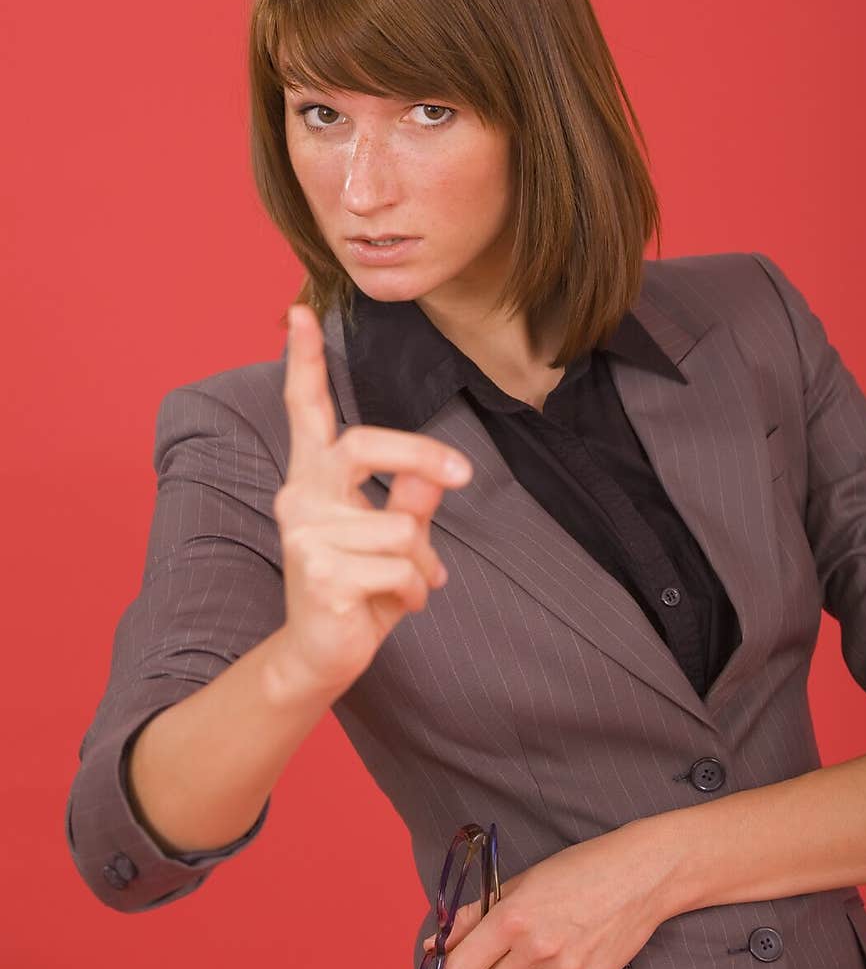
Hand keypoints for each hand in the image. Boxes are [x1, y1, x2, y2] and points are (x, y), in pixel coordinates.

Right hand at [270, 303, 472, 696]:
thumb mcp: (392, 538)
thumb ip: (409, 500)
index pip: (305, 411)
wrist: (320, 656)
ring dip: (423, 563)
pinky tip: (392, 606)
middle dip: (423, 456)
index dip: (304, 362)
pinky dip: (415, 591)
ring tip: (406, 585)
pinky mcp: (321, 572)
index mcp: (313, 478)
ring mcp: (305, 534)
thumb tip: (437, 475)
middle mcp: (299, 496)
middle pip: (365, 444)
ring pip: (403, 527)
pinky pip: (403, 567)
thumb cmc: (358, 590)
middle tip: (464, 474)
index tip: (301, 312)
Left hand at [422, 820, 675, 968]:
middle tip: (510, 940)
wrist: (639, 875)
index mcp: (514, 919)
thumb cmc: (579, 869)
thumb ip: (473, 916)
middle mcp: (537, 950)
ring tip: (547, 937)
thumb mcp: (520, 881)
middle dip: (491, 968)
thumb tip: (435, 943)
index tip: (465, 953)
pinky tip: (569, 945)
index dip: (458, 962)